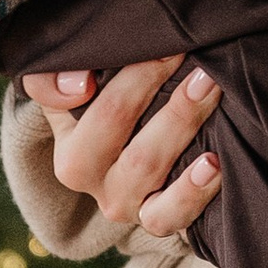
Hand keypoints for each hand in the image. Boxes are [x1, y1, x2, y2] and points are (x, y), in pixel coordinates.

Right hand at [19, 56, 223, 240]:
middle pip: (129, 138)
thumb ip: (52, 79)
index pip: (102, 109)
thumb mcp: (68, 95)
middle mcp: (95, 184)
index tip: (169, 44)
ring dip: (184, 125)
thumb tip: (78, 83)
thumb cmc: (99, 114)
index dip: (137, 76)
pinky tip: (215, 163)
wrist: (118, 162)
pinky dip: (195, 190)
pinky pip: (174, 215)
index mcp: (71, 154)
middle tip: (202, 64)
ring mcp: (127, 206)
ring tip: (212, 91)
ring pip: (151, 169)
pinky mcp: (157, 222)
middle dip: (166, 95)